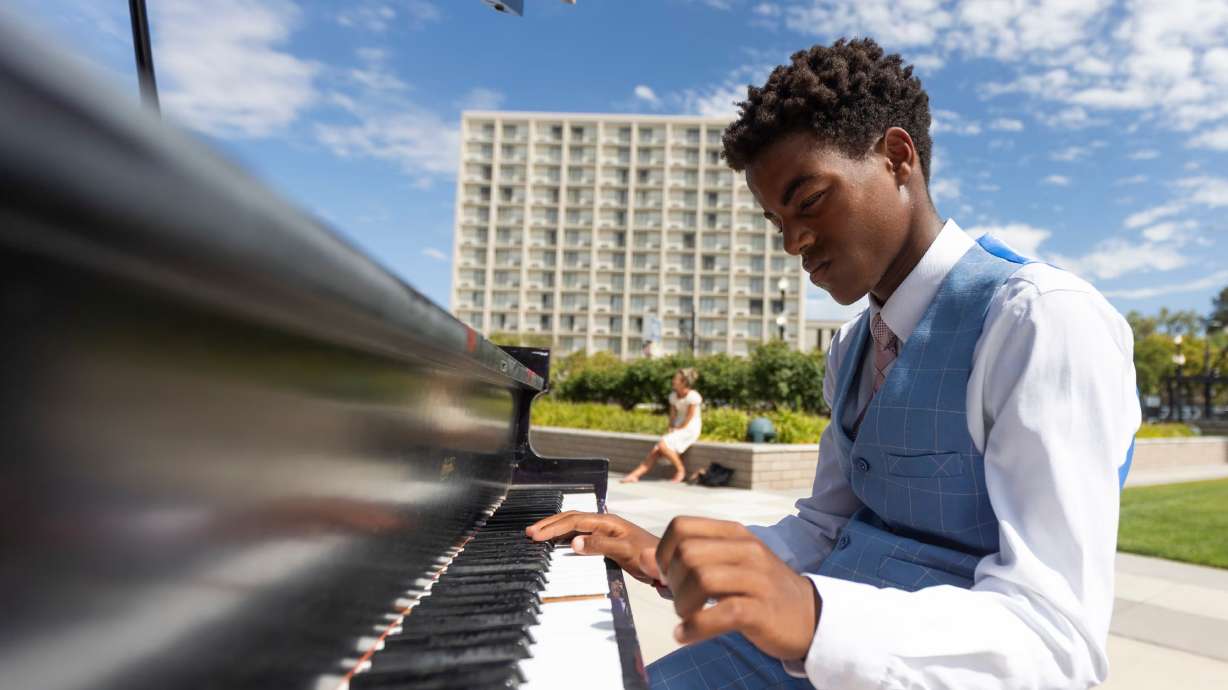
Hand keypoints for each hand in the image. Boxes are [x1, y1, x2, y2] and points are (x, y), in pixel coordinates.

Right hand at [525, 511, 660, 582]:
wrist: (664, 565)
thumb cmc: (649, 556)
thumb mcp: (625, 551)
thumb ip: (599, 545)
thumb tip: (574, 543)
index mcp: (607, 521)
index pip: (574, 520)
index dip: (554, 527)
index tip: (536, 535)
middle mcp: (604, 523)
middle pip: (571, 519)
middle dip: (549, 524)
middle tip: (530, 533)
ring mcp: (605, 531)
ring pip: (574, 526)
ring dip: (556, 529)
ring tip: (538, 535)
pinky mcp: (605, 542)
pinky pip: (580, 535)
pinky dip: (566, 537)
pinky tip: (558, 543)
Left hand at [651, 516, 818, 659]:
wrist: (811, 616)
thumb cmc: (761, 590)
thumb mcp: (726, 566)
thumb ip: (687, 559)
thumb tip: (644, 557)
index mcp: (735, 534)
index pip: (681, 526)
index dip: (663, 552)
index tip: (666, 576)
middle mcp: (746, 549)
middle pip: (687, 553)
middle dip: (672, 581)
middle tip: (680, 600)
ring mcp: (757, 578)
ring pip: (701, 578)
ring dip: (682, 604)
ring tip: (686, 617)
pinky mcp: (762, 610)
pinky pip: (720, 613)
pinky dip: (695, 627)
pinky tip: (687, 635)